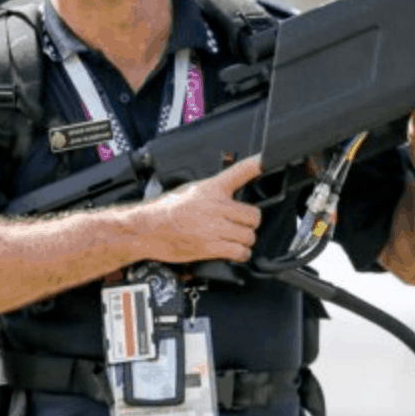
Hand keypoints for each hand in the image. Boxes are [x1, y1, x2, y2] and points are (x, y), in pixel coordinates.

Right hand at [137, 156, 263, 263]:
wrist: (148, 229)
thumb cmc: (167, 210)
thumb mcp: (192, 190)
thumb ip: (214, 189)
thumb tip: (232, 189)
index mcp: (212, 188)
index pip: (242, 171)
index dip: (258, 165)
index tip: (266, 161)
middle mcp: (217, 206)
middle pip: (254, 215)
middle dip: (250, 222)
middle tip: (241, 224)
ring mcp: (215, 227)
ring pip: (249, 235)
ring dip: (245, 240)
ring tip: (235, 239)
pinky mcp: (211, 247)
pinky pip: (240, 252)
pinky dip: (240, 254)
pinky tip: (233, 251)